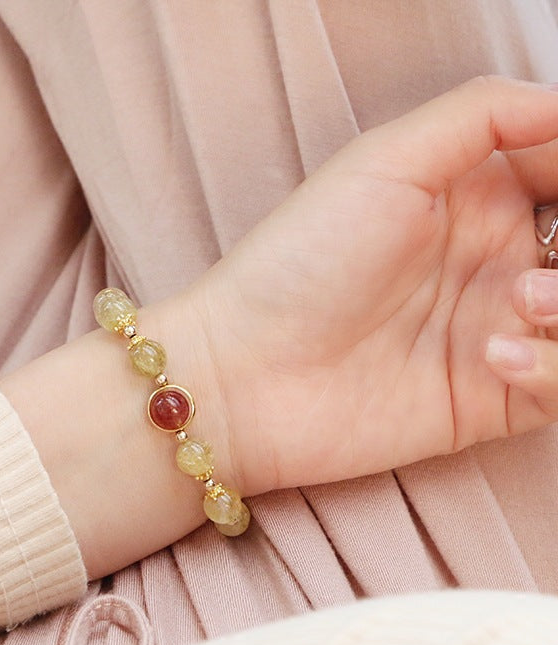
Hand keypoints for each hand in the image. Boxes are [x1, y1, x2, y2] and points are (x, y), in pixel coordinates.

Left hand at [190, 77, 557, 495]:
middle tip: (546, 262)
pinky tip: (493, 357)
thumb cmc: (299, 262)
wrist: (245, 375)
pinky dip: (554, 366)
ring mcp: (491, 332)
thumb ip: (483, 117)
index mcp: (471, 199)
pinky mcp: (488, 399)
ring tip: (521, 301)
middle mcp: (488, 263)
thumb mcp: (384, 161)